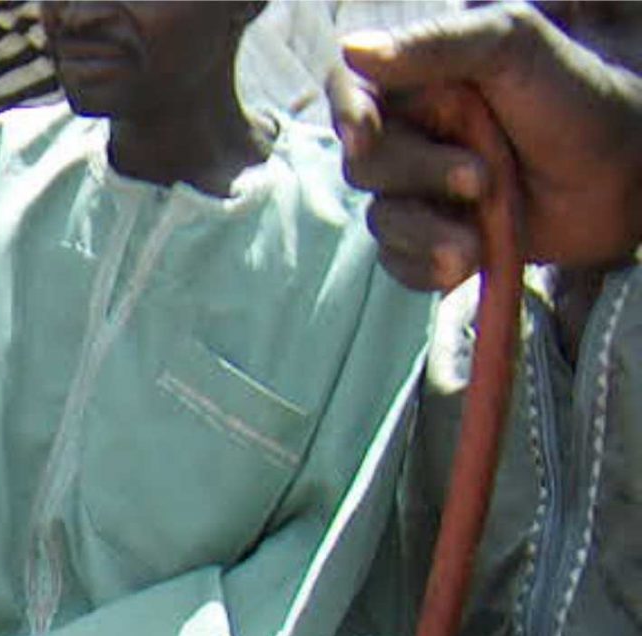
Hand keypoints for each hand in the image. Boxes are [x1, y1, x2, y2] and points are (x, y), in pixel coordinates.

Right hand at [331, 6, 641, 288]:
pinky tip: (468, 262)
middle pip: (363, 163)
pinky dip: (426, 267)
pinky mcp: (438, 240)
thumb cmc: (579, 99)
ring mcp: (425, 193)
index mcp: (425, 81)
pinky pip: (398, 263)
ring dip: (426, 233)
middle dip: (416, 178)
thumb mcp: (514, 48)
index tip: (364, 135)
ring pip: (380, 220)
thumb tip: (351, 47)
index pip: (352, 88)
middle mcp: (416, 135)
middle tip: (481, 178)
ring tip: (479, 237)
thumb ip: (438, 44)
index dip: (347, 113)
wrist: (628, 177)